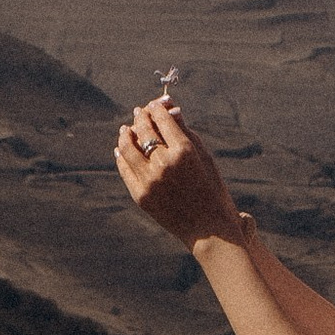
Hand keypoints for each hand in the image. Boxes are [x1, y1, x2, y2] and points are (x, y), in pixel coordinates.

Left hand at [113, 95, 246, 251]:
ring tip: (126, 129)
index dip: (157, 108)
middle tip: (140, 112)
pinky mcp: (140, 196)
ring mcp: (149, 181)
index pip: (162, 119)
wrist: (209, 230)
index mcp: (183, 151)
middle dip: (141, 117)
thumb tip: (171, 109)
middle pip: (144, 130)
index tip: (155, 105)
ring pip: (128, 148)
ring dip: (126, 134)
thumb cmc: (212, 189)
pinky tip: (122, 149)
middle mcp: (164, 163)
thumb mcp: (204, 157)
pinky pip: (125, 169)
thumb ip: (185, 132)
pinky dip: (122, 156)